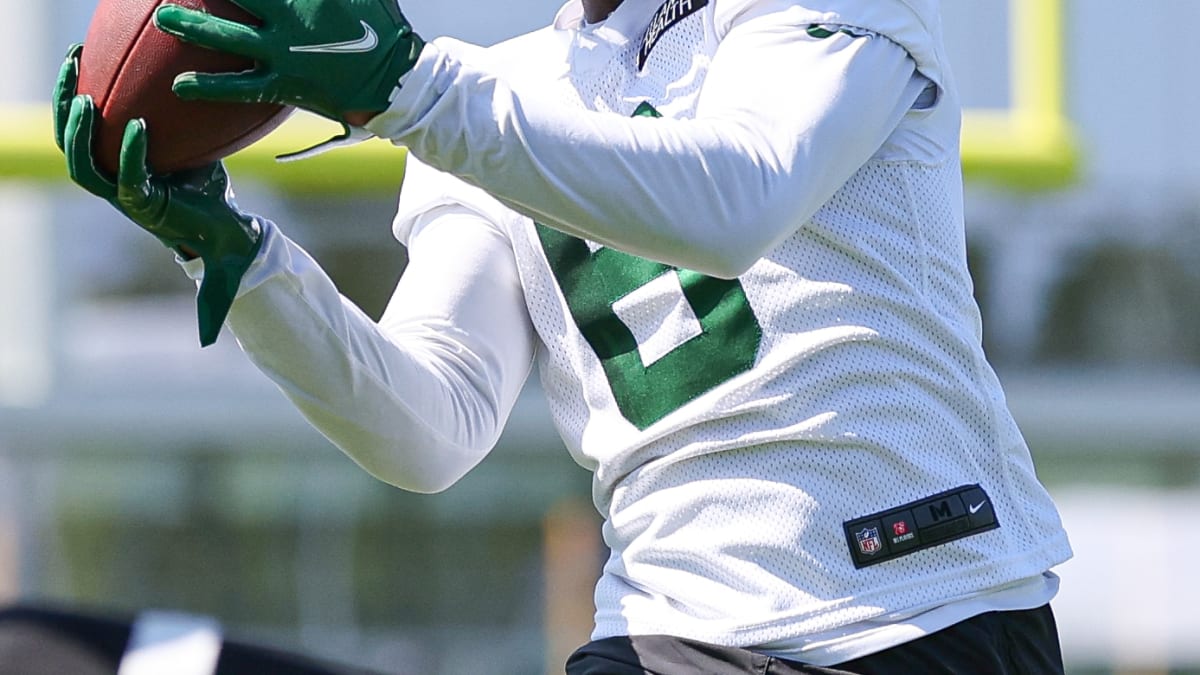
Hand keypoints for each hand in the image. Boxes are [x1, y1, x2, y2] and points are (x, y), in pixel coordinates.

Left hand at [54, 45, 262, 346]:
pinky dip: (86, 90)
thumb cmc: (218, 244)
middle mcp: (122, 189)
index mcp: (143, 208)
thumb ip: (213, 308)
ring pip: (77, 138)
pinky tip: (87, 58)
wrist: (214, 227)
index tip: (136, 128)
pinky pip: (95, 118)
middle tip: (83, 100)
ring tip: (70, 65)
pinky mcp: (127, 149)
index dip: (126, 158)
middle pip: (82, 163)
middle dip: (76, 134)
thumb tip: (209, 343)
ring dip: (66, 103)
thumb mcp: (219, 280)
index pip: (124, 184)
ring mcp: (119, 168)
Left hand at [155, 0, 424, 123]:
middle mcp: (290, 18)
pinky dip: (208, 86)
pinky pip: (239, 87)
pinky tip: (179, 86)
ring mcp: (284, 51)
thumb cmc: (380, 28)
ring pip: (228, 36)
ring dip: (193, 27)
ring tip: (164, 21)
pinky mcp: (284, 84)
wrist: (395, 81)